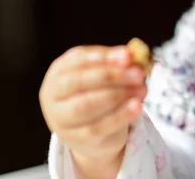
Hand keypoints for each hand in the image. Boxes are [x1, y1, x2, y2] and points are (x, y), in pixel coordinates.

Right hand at [39, 45, 146, 175]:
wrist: (94, 134)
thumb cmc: (99, 93)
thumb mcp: (105, 75)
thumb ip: (118, 63)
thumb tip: (133, 55)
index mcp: (59, 71)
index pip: (77, 59)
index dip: (103, 57)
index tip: (128, 56)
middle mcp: (53, 94)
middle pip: (79, 82)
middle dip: (112, 76)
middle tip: (138, 74)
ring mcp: (60, 119)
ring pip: (86, 105)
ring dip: (118, 95)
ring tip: (141, 89)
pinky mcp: (75, 139)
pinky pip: (98, 127)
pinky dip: (120, 116)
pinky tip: (137, 106)